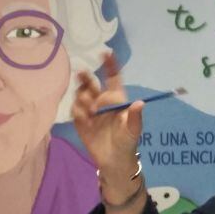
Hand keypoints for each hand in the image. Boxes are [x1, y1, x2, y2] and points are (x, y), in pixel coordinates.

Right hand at [72, 52, 143, 180]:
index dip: (110, 65)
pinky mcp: (80, 121)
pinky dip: (78, 112)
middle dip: (85, 77)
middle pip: (91, 83)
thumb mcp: (133, 131)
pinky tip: (85, 120)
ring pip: (81, 95)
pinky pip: (75, 109)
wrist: (113, 161)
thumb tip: (140, 103)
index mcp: (116, 99)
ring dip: (83, 98)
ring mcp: (90, 110)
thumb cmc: (127, 142)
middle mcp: (102, 101)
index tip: (105, 53)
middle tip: (81, 73)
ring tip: (91, 112)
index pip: (113, 77)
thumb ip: (134, 117)